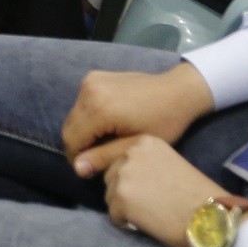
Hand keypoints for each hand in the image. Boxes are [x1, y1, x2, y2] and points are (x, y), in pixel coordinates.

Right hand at [62, 65, 212, 162]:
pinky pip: (82, 104)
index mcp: (98, 108)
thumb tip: (78, 170)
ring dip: (83, 131)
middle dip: (79, 146)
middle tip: (99, 158)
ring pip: (74, 116)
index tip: (92, 169)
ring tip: (105, 142)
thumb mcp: (134, 144)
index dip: (77, 159)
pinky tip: (107, 124)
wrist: (178, 90)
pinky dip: (88, 117)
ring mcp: (90, 80)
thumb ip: (103, 157)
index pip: (72, 140)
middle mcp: (88, 90)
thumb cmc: (163, 122)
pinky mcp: (94, 77)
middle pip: (69, 127)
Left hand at [85, 134, 230, 246]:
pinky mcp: (121, 199)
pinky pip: (113, 216)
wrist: (211, 216)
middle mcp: (130, 153)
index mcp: (144, 141)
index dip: (130, 178)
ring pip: (109, 196)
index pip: (118, 157)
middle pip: (110, 176)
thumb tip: (122, 176)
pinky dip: (126, 223)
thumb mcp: (169, 164)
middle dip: (124, 191)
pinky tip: (149, 223)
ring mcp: (124, 175)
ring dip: (124, 207)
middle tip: (149, 204)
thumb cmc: (196, 194)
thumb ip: (144, 164)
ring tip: (150, 213)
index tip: (146, 189)